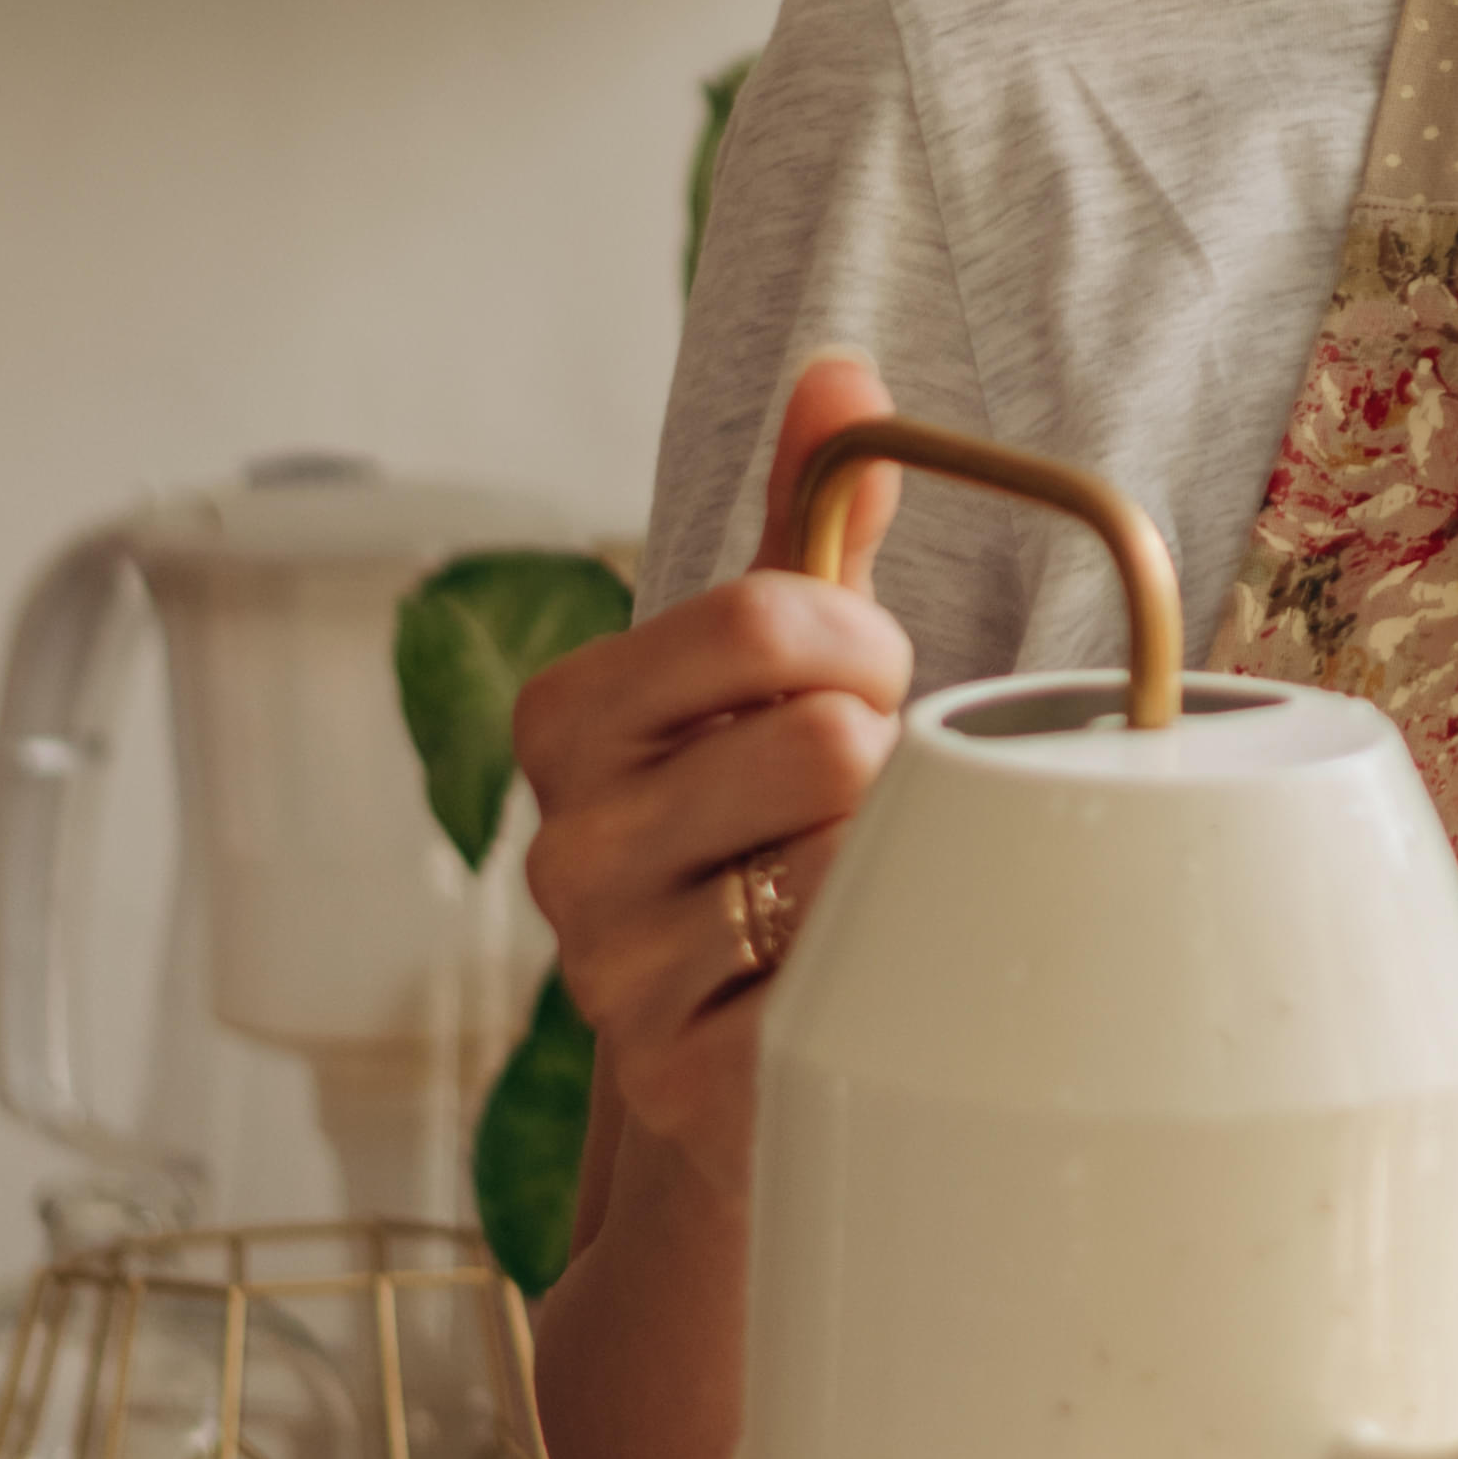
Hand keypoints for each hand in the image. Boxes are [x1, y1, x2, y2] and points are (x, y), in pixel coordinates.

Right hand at [514, 357, 907, 1178]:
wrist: (749, 1049)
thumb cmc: (778, 822)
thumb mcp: (791, 664)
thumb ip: (814, 515)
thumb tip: (843, 371)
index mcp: (572, 720)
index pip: (765, 618)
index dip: (861, 644)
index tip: (868, 683)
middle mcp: (563, 849)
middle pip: (822, 743)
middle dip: (890, 760)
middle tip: (867, 804)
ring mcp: (611, 977)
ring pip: (844, 865)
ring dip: (894, 869)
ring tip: (857, 891)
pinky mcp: (682, 1087)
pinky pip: (842, 990)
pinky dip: (885, 973)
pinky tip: (850, 982)